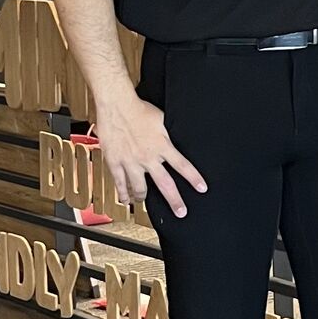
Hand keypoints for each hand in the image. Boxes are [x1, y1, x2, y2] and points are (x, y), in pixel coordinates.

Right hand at [94, 97, 207, 217]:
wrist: (117, 106)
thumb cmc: (140, 110)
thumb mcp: (163, 120)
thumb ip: (169, 134)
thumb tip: (180, 138)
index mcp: (163, 146)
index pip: (183, 166)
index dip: (194, 178)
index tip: (202, 189)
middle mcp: (149, 157)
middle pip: (165, 184)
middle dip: (175, 200)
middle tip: (181, 212)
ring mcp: (131, 162)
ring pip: (140, 188)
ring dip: (144, 198)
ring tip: (145, 203)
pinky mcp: (115, 163)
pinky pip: (120, 183)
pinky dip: (123, 194)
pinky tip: (126, 200)